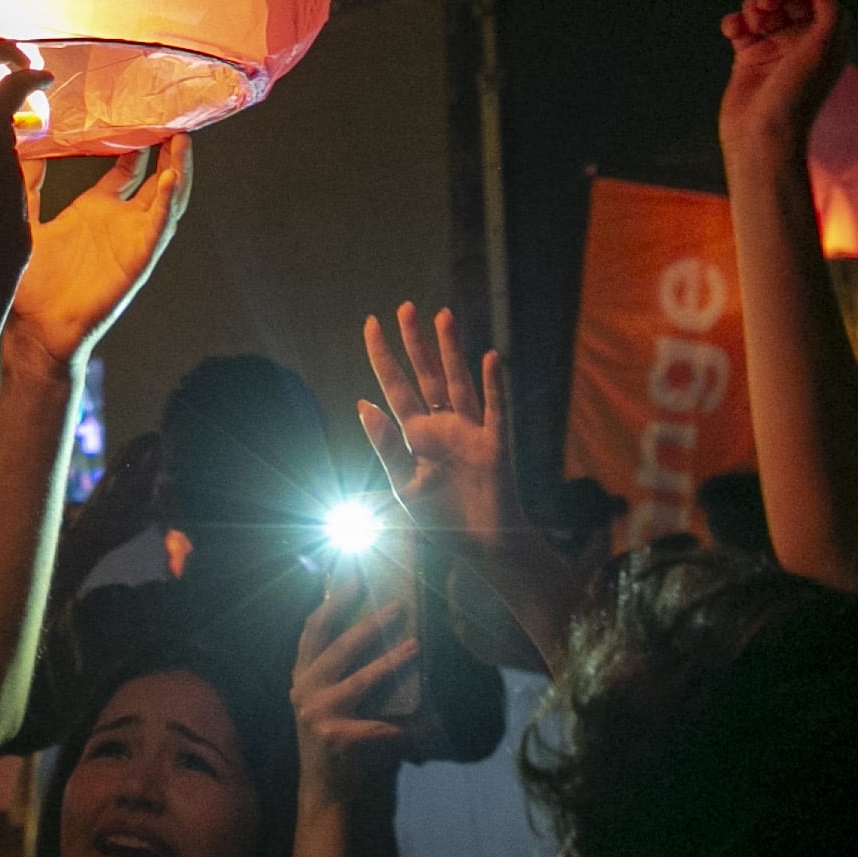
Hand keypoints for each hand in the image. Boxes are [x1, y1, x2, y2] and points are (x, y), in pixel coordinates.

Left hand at [8, 135, 191, 366]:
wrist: (34, 329)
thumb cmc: (29, 283)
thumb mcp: (25, 219)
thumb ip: (27, 183)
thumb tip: (19, 141)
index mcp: (95, 209)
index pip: (126, 168)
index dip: (137, 142)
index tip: (142, 111)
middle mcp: (119, 222)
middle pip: (156, 177)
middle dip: (168, 149)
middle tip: (176, 116)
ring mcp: (132, 240)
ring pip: (167, 198)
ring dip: (178, 170)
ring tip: (183, 140)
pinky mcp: (138, 260)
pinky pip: (159, 228)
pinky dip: (168, 203)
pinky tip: (171, 179)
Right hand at [291, 572, 417, 806]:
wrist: (324, 790)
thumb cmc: (335, 740)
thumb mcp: (330, 700)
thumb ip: (344, 672)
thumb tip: (380, 632)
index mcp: (303, 677)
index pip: (313, 631)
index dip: (332, 602)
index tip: (353, 578)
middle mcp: (304, 690)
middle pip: (338, 647)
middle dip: (369, 624)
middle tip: (397, 606)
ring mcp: (316, 713)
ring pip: (361, 680)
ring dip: (391, 661)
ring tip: (415, 645)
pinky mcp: (334, 736)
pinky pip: (378, 726)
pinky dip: (399, 729)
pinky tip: (413, 732)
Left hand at [357, 304, 518, 556]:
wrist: (480, 548)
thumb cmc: (441, 518)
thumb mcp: (403, 484)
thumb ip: (385, 446)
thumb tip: (362, 403)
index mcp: (416, 434)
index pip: (395, 387)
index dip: (383, 356)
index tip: (371, 323)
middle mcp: (443, 425)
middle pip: (426, 375)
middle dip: (416, 343)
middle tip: (404, 307)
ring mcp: (470, 431)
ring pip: (458, 383)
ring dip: (451, 351)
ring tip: (442, 316)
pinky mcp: (495, 446)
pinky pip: (495, 411)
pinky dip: (493, 386)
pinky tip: (490, 359)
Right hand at [717, 0, 846, 167]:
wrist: (762, 136)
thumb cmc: (797, 95)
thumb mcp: (825, 48)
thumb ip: (830, 8)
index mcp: (827, 38)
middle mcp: (802, 41)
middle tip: (768, 1)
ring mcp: (774, 48)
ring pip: (762, 7)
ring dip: (753, 5)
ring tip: (752, 23)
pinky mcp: (747, 57)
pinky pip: (740, 25)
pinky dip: (734, 21)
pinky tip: (734, 32)